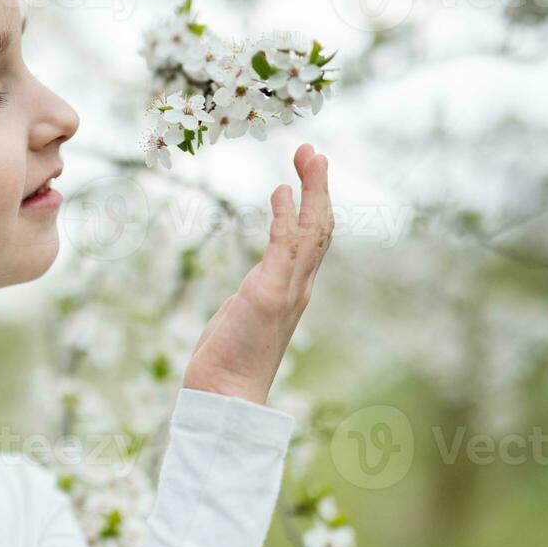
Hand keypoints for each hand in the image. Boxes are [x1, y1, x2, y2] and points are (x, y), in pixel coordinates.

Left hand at [182, 143, 333, 406]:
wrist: (226, 395)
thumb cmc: (231, 361)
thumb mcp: (244, 315)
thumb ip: (255, 294)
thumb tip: (252, 288)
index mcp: (292, 289)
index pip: (314, 238)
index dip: (315, 203)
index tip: (308, 172)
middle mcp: (298, 287)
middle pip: (320, 227)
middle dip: (319, 187)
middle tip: (313, 151)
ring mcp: (287, 291)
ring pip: (311, 231)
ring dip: (312, 191)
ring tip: (307, 156)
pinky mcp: (269, 295)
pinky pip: (286, 248)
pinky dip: (287, 217)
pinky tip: (280, 192)